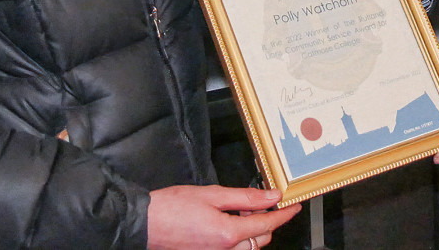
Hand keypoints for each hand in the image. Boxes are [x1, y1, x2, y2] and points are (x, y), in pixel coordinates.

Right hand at [146, 185, 300, 249]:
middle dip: (266, 221)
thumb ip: (245, 197)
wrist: (144, 224)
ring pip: (247, 247)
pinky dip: (237, 236)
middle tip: (259, 200)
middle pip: (260, 240)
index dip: (284, 214)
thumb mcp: (212, 194)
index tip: (294, 206)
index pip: (267, 225)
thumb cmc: (173, 207)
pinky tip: (227, 219)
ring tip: (239, 208)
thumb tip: (271, 197)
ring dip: (251, 229)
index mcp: (228, 234)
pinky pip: (232, 249)